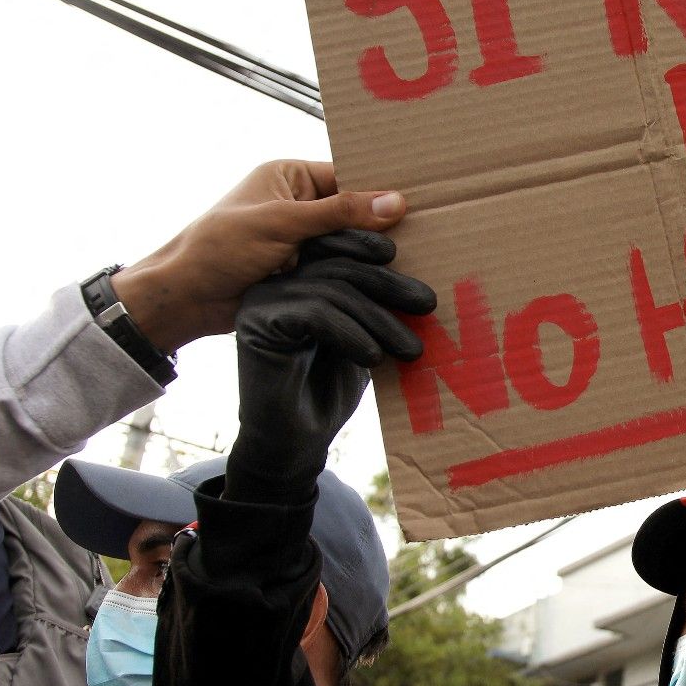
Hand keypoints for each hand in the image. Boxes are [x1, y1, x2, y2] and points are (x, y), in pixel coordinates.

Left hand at [111, 161, 408, 352]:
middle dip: (382, 228)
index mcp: (291, 177)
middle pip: (354, 213)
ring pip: (351, 246)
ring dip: (373, 260)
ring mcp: (302, 241)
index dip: (380, 192)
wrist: (185, 299)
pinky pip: (340, 272)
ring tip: (418, 267)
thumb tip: (396, 202)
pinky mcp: (303, 273)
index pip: (347, 177)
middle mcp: (300, 205)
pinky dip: (358, 281)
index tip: (422, 205)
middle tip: (430, 239)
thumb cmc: (219, 247)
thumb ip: (339, 213)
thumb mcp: (281, 222)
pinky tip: (389, 289)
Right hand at [223, 231, 435, 503]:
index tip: (400, 257)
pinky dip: (352, 333)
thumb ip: (374, 303)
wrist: (297, 442)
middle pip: (338, 264)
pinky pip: (315, 313)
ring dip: (380, 319)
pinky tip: (373, 358)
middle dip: (388, 283)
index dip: (365, 243)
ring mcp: (262, 301)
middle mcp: (275, 282)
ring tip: (411, 350)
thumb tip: (418, 276)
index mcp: (297, 277)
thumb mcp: (362, 336)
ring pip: (332, 289)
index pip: (333, 244)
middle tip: (427, 305)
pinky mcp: (258, 325)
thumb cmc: (331, 389)